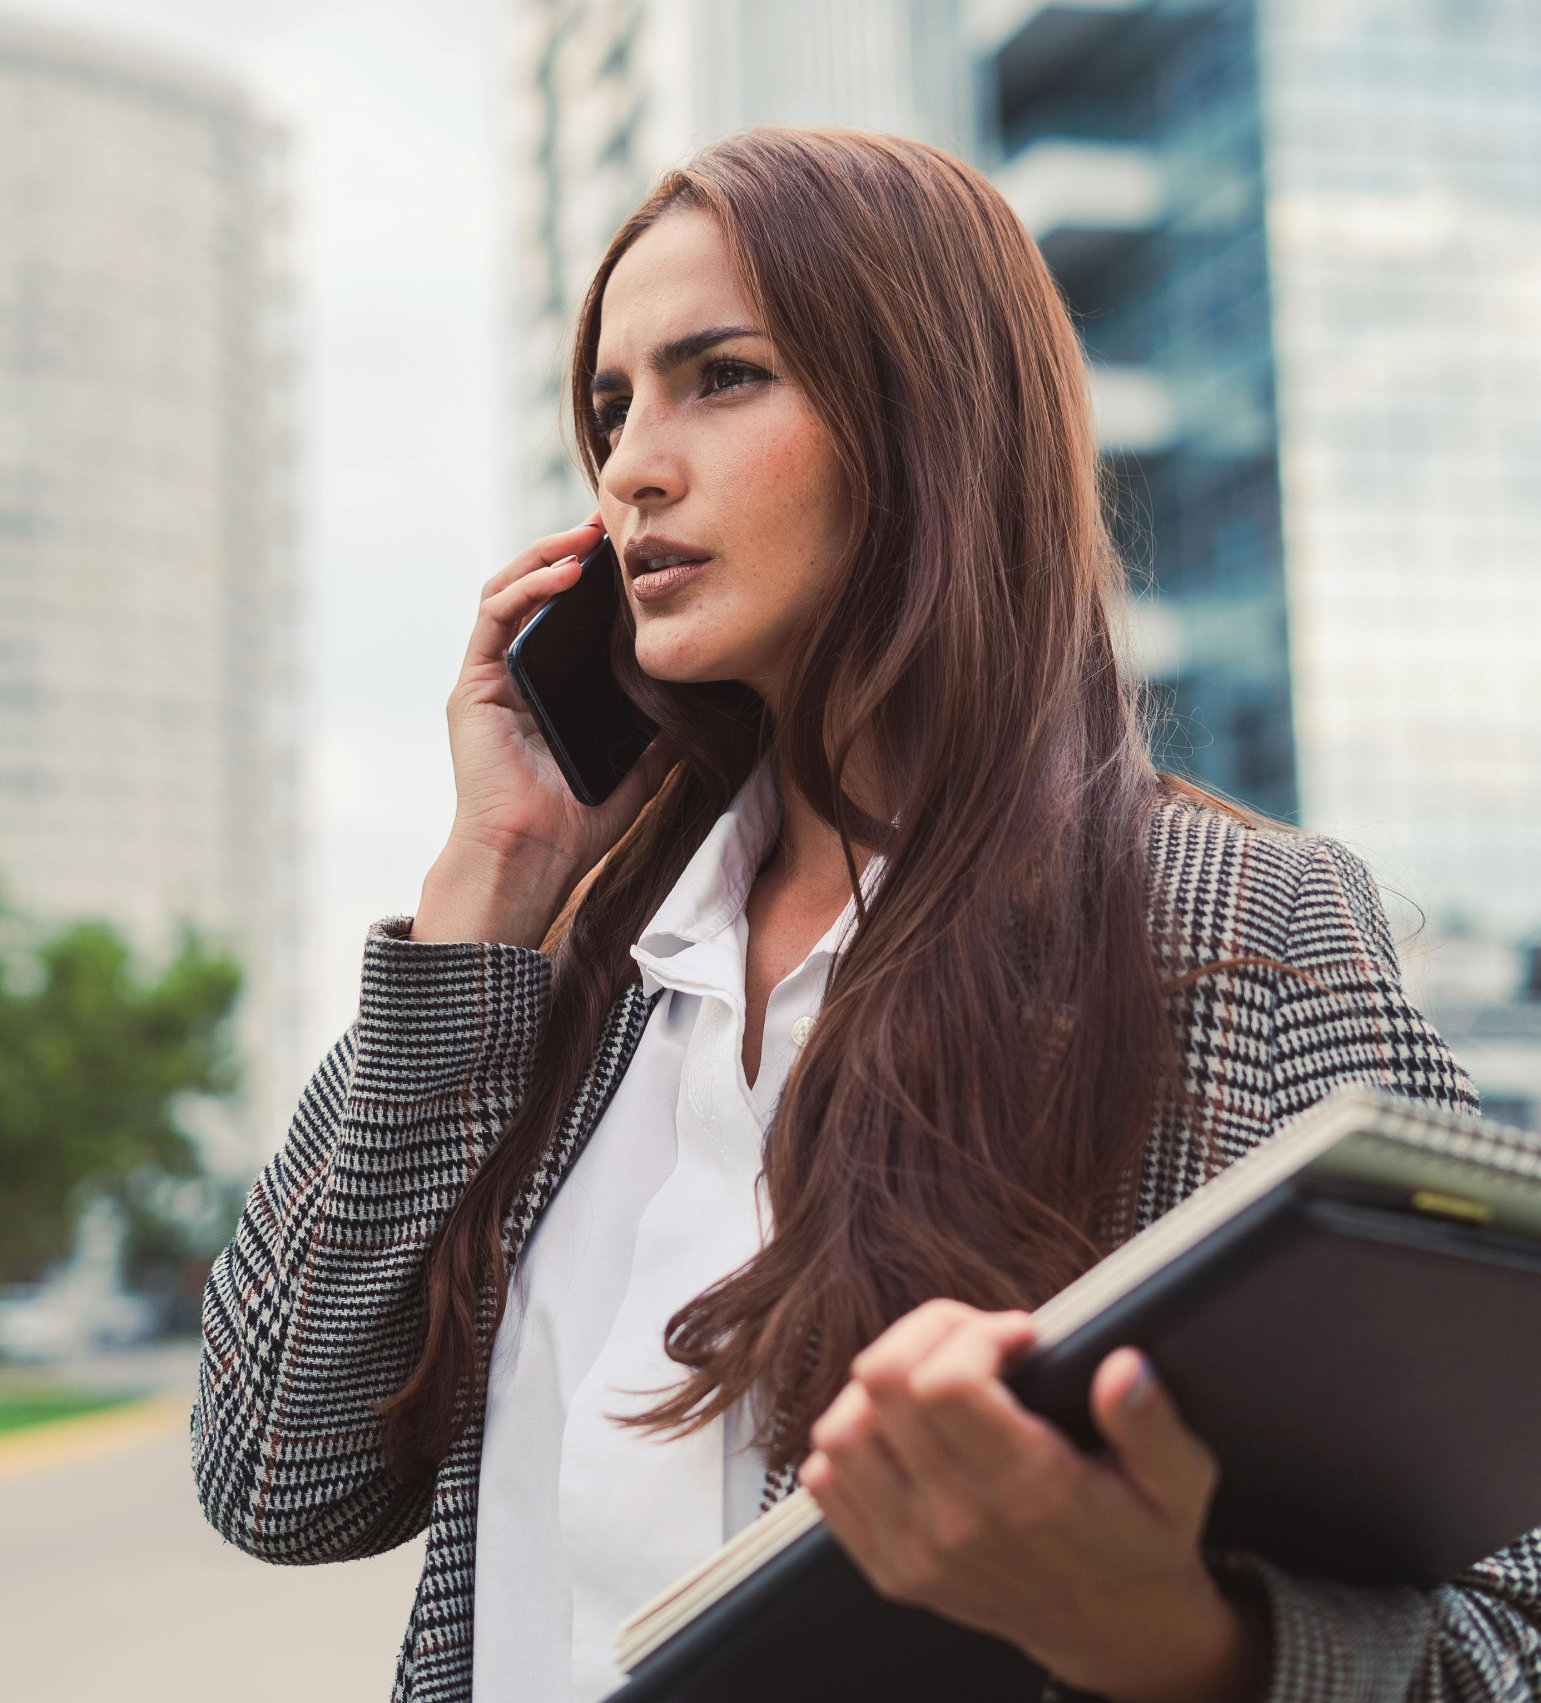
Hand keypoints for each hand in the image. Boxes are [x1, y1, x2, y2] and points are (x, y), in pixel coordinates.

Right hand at [412, 517, 674, 945]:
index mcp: (547, 691)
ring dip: (546, 555)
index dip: (595, 579)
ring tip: (588, 536)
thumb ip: (658, 736)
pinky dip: (528, 587)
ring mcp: (488, 678)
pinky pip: (495, 617)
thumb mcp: (636, 769)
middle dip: (569, 551)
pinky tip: (567, 572)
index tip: (634, 553)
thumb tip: (701, 704)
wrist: (532, 860)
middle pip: (534, 592)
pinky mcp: (472, 685)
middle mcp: (513, 676)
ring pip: (508, 591)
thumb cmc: (575, 826)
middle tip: (611, 525)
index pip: (565, 617)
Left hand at [799, 1301, 1266, 1702]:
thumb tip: (1123, 1367)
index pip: (945, 1382)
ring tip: (933, 1377)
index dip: (972, 1333)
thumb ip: (1152, 1421)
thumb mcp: (1177, 1480)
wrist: (1116, 1631)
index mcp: (1030, 1491)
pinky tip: (904, 1427)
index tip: (1016, 1336)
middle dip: (926, 1333)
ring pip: (842, 1431)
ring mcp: (916, 1552)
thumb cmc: (1142, 1539)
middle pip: (883, 1385)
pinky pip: (827, 1483)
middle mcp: (960, 1523)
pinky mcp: (891, 1569)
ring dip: (879, 1384)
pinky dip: (852, 1439)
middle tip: (973, 1339)